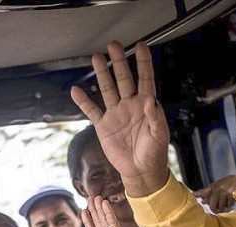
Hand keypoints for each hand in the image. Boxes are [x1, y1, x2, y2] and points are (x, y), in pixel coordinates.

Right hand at [70, 41, 170, 197]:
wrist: (140, 171)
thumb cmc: (154, 153)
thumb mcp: (160, 136)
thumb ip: (156, 117)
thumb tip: (151, 100)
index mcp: (146, 105)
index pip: (145, 79)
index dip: (143, 62)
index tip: (141, 46)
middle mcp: (130, 105)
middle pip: (124, 79)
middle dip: (119, 62)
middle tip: (114, 45)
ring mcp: (116, 114)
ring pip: (107, 89)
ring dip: (102, 74)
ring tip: (97, 58)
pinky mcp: (104, 126)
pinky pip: (92, 111)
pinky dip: (83, 101)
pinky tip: (76, 90)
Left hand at [77, 195, 145, 226]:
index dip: (88, 222)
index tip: (83, 212)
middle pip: (99, 223)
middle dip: (94, 211)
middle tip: (89, 198)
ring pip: (105, 221)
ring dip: (99, 209)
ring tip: (94, 197)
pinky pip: (113, 223)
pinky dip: (108, 213)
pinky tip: (104, 203)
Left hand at [194, 173, 235, 212]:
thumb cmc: (228, 184)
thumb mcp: (218, 186)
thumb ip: (209, 193)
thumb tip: (201, 200)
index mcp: (212, 187)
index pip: (203, 192)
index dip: (197, 194)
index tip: (193, 195)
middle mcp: (217, 189)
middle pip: (212, 206)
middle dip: (215, 209)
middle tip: (217, 209)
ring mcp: (224, 192)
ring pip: (221, 208)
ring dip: (223, 207)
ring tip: (225, 201)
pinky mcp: (231, 195)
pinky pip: (228, 206)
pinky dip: (230, 205)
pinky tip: (231, 199)